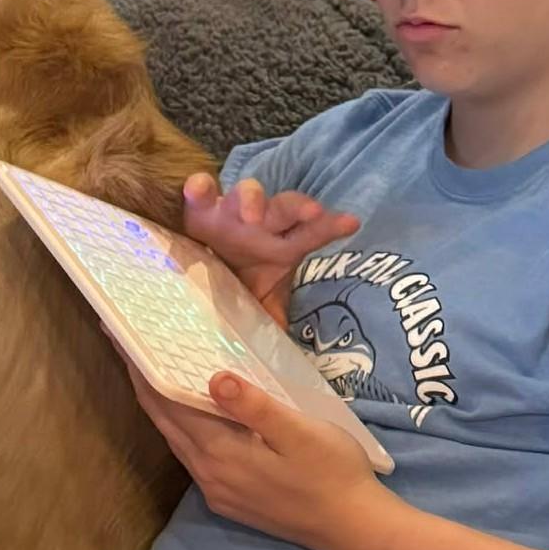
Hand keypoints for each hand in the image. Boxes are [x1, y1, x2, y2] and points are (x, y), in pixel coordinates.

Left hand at [128, 364, 385, 549]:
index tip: (122, 338)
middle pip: (164, 422)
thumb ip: (254, 406)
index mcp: (221, 453)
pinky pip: (192, 456)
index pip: (168, 405)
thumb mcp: (300, 431)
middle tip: (125, 346)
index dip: (143, 371)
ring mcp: (217, 491)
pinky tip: (187, 413)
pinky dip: (181, 428)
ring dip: (159, 406)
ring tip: (148, 372)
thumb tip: (213, 377)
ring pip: (175, 440)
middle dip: (142, 384)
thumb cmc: (333, 471)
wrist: (353, 527)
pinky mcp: (229, 500)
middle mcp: (209, 474)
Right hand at [183, 173, 358, 324]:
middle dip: (299, 207)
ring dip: (252, 200)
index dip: (330, 227)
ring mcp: (231, 210)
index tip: (351, 223)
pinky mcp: (199, 208)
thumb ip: (272, 321)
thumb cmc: (239, 278)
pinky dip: (200, 188)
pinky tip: (197, 190)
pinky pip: (201, 191)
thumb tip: (286, 361)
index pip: (311, 233)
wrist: (199, 261)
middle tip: (312, 212)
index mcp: (282, 243)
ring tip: (252, 216)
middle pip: (286, 207)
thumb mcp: (259, 301)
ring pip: (247, 192)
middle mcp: (262, 221)